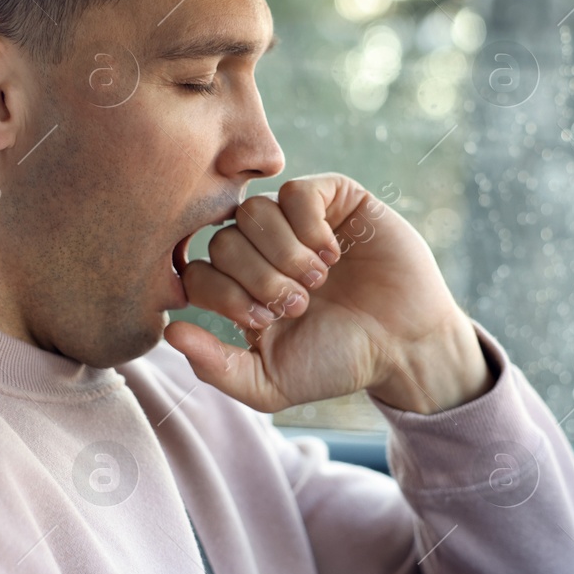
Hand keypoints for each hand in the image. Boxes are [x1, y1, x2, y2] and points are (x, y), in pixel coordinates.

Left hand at [163, 173, 492, 413]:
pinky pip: (295, 191)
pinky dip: (308, 226)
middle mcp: (262, 249)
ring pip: (254, 211)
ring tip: (317, 280)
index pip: (198, 271)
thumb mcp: (270, 382)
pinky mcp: (333, 198)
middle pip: (222, 240)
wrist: (404, 345)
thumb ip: (216, 367)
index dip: (224, 295)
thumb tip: (169, 332)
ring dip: (284, 253)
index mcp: (240, 287)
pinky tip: (332, 254)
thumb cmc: (338, 362)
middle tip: (297, 304)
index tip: (266, 322)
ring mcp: (296, 221)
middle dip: (259, 278)